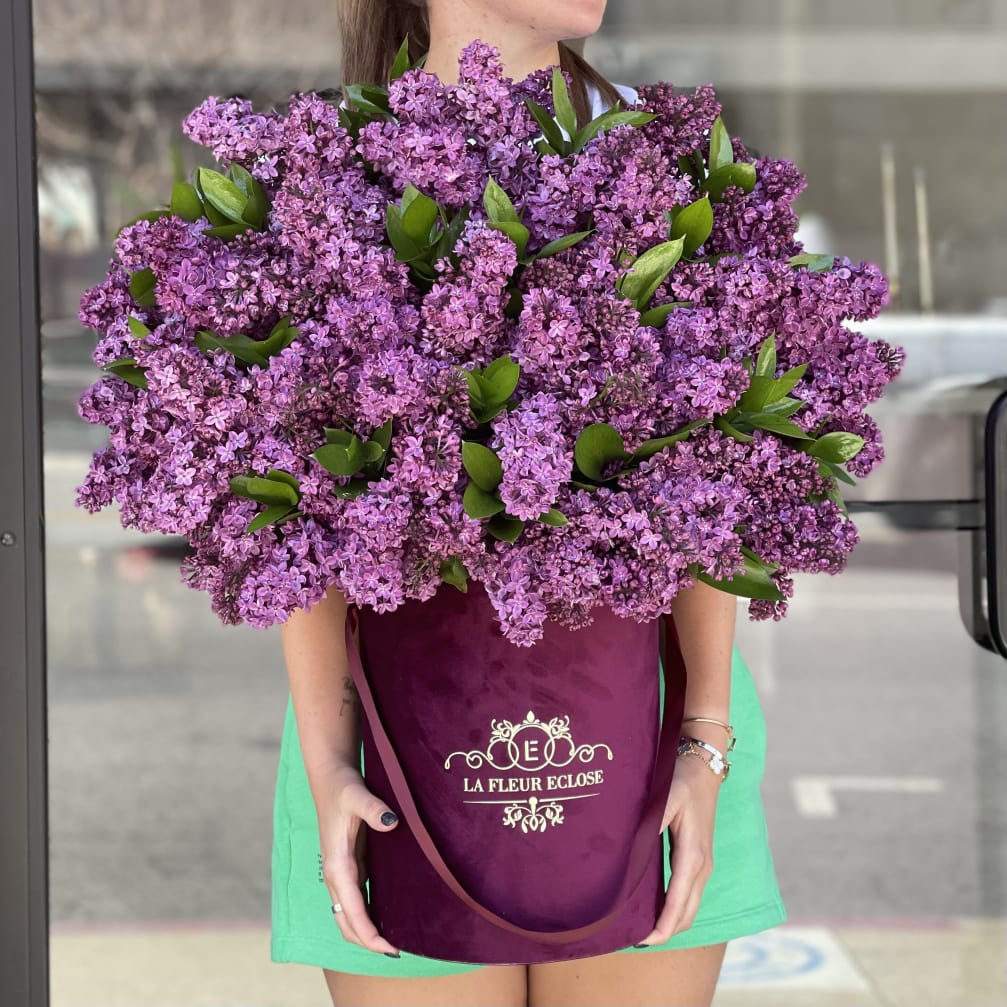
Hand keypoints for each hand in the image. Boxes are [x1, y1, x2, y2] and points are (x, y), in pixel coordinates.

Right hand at [315, 763, 400, 955]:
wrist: (331, 777)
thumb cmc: (343, 787)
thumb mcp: (357, 795)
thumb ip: (373, 809)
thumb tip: (391, 822)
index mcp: (337, 865)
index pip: (353, 911)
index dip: (369, 934)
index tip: (389, 948)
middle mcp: (336, 874)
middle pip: (347, 922)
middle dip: (368, 941)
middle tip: (397, 952)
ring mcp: (342, 872)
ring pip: (349, 915)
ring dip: (366, 931)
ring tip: (394, 942)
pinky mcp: (349, 865)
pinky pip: (356, 900)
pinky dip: (367, 915)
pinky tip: (386, 917)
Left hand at [638, 753, 721, 944]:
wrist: (703, 767)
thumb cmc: (682, 780)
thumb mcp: (666, 797)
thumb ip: (653, 820)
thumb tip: (635, 845)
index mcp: (693, 856)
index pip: (679, 902)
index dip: (663, 926)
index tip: (645, 941)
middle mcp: (702, 866)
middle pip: (688, 913)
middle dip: (667, 931)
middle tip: (637, 939)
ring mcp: (704, 864)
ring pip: (691, 907)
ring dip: (673, 922)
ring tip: (644, 928)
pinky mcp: (700, 860)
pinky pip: (690, 894)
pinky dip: (677, 908)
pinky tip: (657, 906)